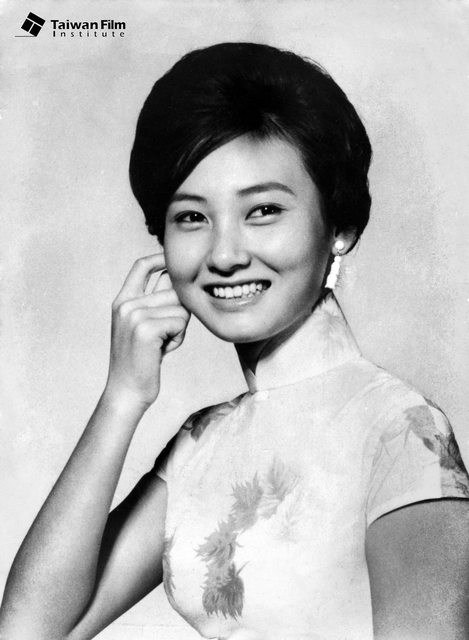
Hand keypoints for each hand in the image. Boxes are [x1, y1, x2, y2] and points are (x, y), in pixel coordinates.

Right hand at [104, 253, 189, 409]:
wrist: (127, 391)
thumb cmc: (142, 360)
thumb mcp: (143, 326)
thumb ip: (156, 303)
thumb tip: (181, 280)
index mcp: (122, 301)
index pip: (141, 266)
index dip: (160, 259)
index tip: (177, 263)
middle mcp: (126, 304)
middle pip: (172, 289)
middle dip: (180, 310)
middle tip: (167, 334)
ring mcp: (134, 315)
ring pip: (179, 307)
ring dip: (180, 327)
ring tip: (163, 343)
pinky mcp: (145, 328)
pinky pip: (180, 322)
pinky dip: (178, 337)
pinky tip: (164, 350)